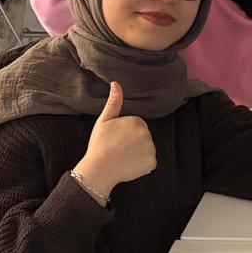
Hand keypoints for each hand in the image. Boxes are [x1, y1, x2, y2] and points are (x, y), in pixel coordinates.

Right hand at [75, 82, 155, 197]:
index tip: (116, 139)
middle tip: (119, 149)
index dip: (126, 134)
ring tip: (122, 157)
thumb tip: (116, 84)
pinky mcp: (151, 163)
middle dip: (134, 143)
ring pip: (146, 150)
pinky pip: (149, 163)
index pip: (137, 127)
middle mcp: (147, 134)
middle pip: (143, 138)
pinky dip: (141, 166)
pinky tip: (129, 165)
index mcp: (137, 121)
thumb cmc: (99, 144)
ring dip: (138, 154)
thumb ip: (114, 102)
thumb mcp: (104, 120)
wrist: (100, 168)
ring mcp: (150, 149)